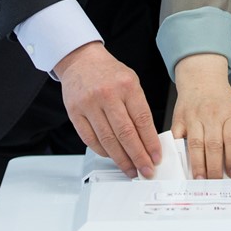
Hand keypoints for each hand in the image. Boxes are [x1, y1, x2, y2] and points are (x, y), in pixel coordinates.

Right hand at [54, 41, 161, 178]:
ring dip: (121, 159)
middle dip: (138, 156)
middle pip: (126, 133)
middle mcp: (108, 94)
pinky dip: (102, 152)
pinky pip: (90, 139)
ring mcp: (89, 104)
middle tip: (146, 170)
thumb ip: (139, 108)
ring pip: (108, 140)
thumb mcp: (131, 81)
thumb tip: (148, 140)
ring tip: (131, 169)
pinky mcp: (75, 112)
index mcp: (127, 85)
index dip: (150, 142)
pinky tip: (112, 157)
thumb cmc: (109, 73)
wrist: (81, 60)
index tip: (156, 157)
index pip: (142, 120)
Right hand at [172, 53, 230, 179]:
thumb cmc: (221, 100)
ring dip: (198, 165)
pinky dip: (179, 152)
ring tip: (200, 179)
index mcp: (229, 114)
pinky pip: (177, 138)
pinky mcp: (179, 119)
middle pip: (213, 145)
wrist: (202, 78)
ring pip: (195, 144)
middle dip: (214, 168)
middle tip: (215, 182)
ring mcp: (194, 117)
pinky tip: (182, 164)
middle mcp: (211, 115)